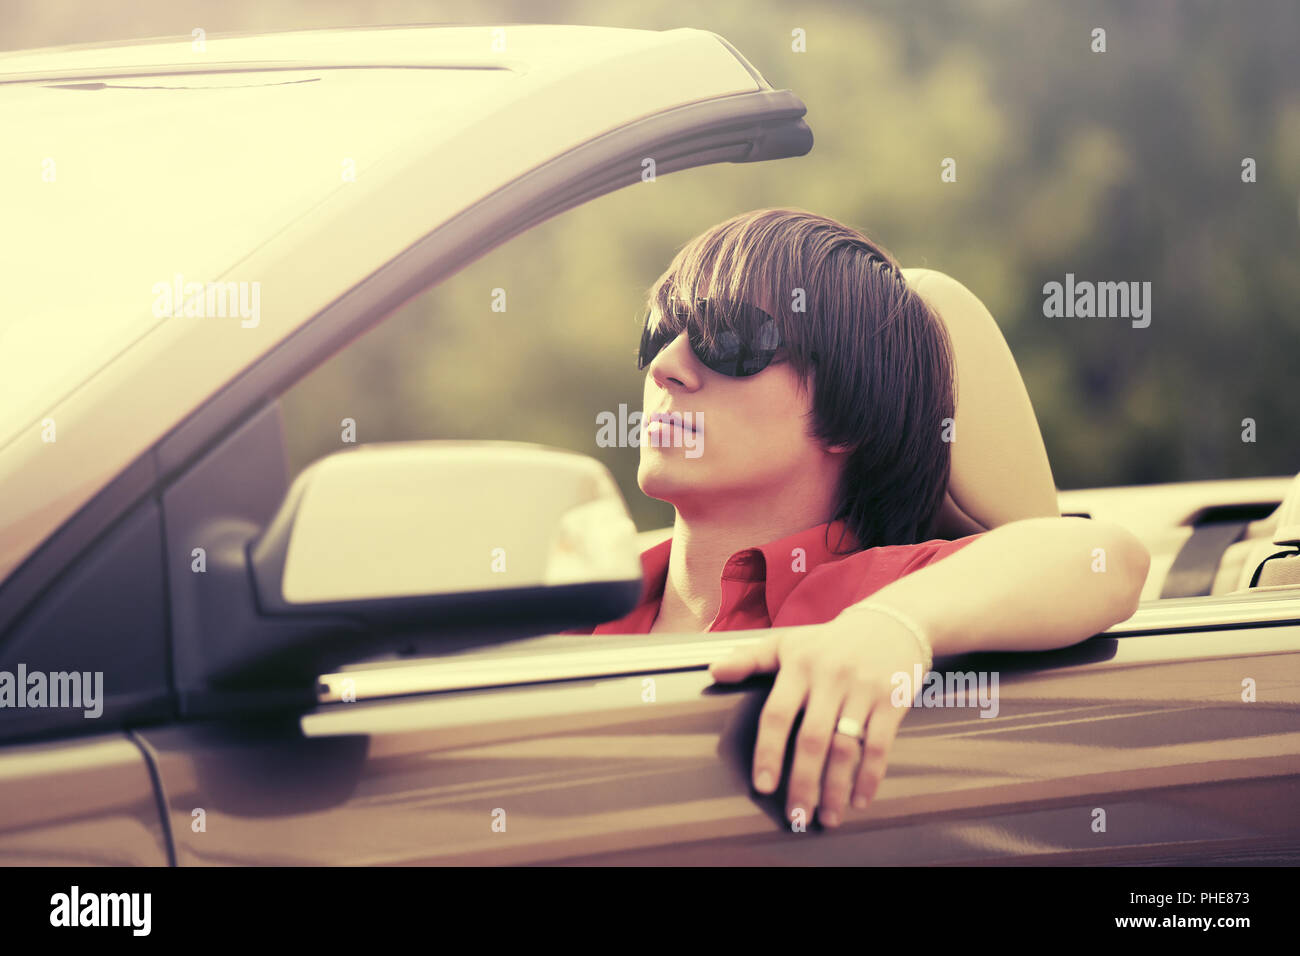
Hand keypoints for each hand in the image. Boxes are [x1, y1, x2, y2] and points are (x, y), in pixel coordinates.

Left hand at [708, 609, 925, 827]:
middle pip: (812, 739)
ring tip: (827, 818)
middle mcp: (830, 677)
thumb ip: (750, 659)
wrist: (892, 623)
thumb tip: (714, 672)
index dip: (769, 752)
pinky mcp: (893, 700)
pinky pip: (880, 745)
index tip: (764, 786)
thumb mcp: (788, 642)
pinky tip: (860, 800)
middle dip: (803, 783)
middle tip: (796, 817)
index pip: (778, 714)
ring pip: (846, 747)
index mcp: (799, 665)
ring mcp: (863, 689)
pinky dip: (870, 777)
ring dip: (835, 788)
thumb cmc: (830, 641)